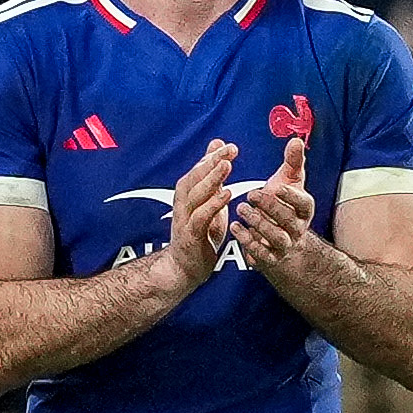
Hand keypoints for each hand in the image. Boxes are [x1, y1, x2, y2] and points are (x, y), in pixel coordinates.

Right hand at [162, 140, 237, 286]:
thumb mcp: (208, 201)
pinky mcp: (190, 236)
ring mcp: (184, 220)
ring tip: (227, 165)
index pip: (198, 170)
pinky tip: (227, 194)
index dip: (211, 157)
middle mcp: (182, 203)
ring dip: (211, 179)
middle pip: (194, 178)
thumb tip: (218, 144)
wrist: (184, 269)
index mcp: (187, 194)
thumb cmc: (199, 234)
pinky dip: (213, 205)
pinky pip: (201, 217)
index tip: (229, 146)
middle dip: (211, 162)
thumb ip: (212, 175)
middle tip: (230, 150)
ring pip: (196, 194)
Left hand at [232, 131, 315, 270]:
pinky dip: (248, 242)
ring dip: (258, 224)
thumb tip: (296, 139)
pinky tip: (235, 228)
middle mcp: (297, 229)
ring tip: (241, 210)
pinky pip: (262, 254)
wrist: (284, 243)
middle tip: (251, 195)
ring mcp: (284, 245)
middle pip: (288, 220)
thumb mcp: (291, 183)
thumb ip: (293, 162)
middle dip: (270, 207)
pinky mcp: (271, 258)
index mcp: (304, 210)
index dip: (292, 196)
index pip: (304, 204)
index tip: (277, 186)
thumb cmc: (285, 206)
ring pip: (275, 237)